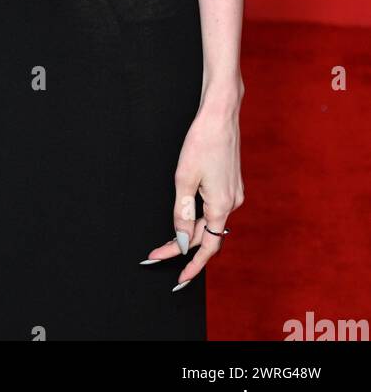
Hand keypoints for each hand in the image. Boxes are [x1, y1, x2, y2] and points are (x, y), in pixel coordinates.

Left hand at [140, 99, 244, 289]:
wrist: (221, 114)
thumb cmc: (202, 141)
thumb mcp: (184, 178)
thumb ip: (182, 212)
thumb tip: (182, 241)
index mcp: (222, 206)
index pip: (208, 248)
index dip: (192, 265)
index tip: (178, 278)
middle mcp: (232, 203)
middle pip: (208, 236)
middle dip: (183, 248)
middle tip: (158, 254)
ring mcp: (233, 193)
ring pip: (210, 222)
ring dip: (190, 233)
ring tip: (167, 240)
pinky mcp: (230, 183)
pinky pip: (214, 208)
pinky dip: (198, 217)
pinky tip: (186, 216)